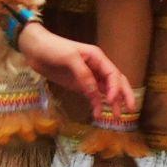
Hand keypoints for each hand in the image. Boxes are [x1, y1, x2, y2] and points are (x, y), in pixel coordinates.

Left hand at [16, 25, 135, 114]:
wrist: (35, 49)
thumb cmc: (54, 48)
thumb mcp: (69, 58)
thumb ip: (84, 75)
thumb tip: (96, 94)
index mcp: (97, 58)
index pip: (113, 74)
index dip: (116, 88)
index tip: (112, 100)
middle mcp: (97, 68)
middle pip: (116, 82)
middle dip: (124, 95)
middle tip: (131, 110)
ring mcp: (89, 77)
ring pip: (107, 91)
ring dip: (113, 103)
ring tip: (116, 118)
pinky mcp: (80, 85)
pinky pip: (93, 96)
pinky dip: (97, 105)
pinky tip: (98, 115)